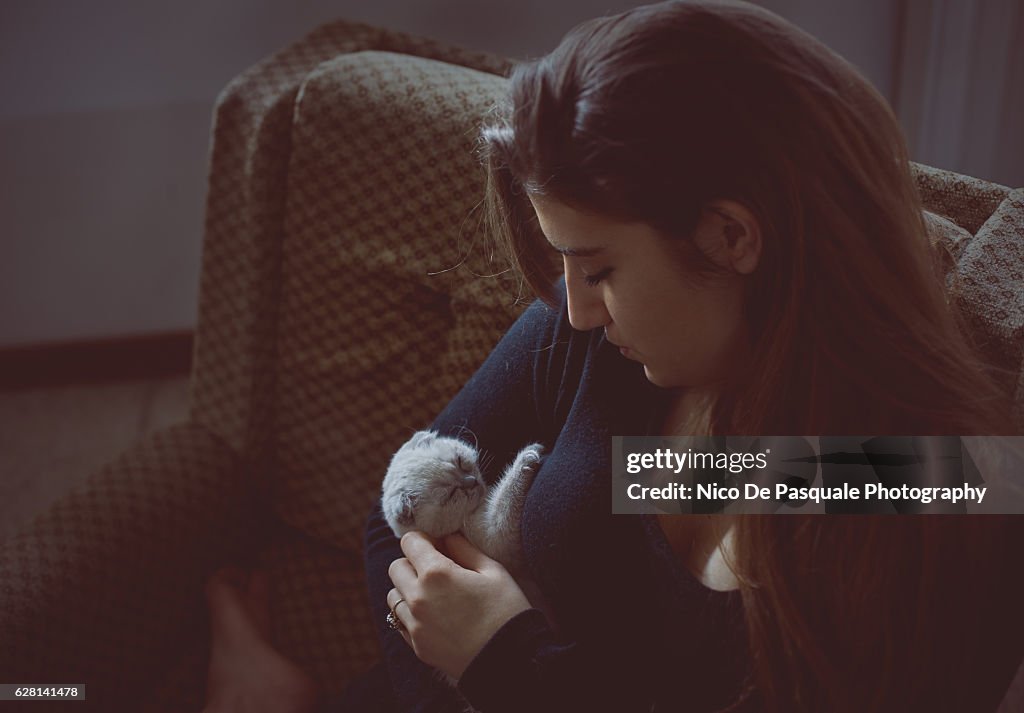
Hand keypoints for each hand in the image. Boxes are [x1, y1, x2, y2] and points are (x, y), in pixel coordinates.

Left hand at [387, 531, 531, 680]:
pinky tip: (434, 615)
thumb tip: (447, 538)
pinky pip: (400, 621)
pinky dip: (410, 614)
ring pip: (393, 595)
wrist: (511, 661)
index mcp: (437, 573)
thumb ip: (465, 549)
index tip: (438, 545)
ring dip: (407, 589)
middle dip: (413, 562)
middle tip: (437, 569)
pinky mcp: (417, 646)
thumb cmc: (506, 611)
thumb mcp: (493, 571)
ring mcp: (415, 625)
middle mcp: (418, 598)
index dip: (424, 539)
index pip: (410, 542)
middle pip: (396, 567)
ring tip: (434, 595)